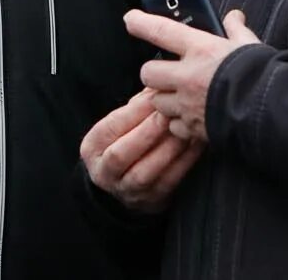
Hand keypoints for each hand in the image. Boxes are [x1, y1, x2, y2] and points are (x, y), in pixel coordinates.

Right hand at [81, 89, 204, 213]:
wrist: (126, 182)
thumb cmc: (125, 141)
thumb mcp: (120, 125)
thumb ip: (136, 107)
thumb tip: (158, 86)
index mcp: (92, 148)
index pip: (111, 128)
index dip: (134, 112)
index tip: (156, 96)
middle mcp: (105, 173)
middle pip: (122, 153)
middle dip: (149, 130)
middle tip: (171, 111)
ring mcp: (127, 191)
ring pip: (145, 172)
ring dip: (168, 148)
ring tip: (185, 127)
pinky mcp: (152, 201)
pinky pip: (168, 182)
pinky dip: (184, 162)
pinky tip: (195, 144)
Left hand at [129, 8, 260, 143]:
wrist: (269, 113)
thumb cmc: (260, 75)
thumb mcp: (249, 46)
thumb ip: (236, 30)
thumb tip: (234, 16)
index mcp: (200, 49)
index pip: (161, 30)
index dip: (141, 23)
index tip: (130, 20)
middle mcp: (187, 76)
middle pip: (148, 72)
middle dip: (153, 73)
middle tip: (165, 73)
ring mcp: (186, 104)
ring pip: (156, 101)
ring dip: (164, 99)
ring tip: (179, 97)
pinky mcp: (191, 128)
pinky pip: (173, 126)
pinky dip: (178, 124)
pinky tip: (191, 118)